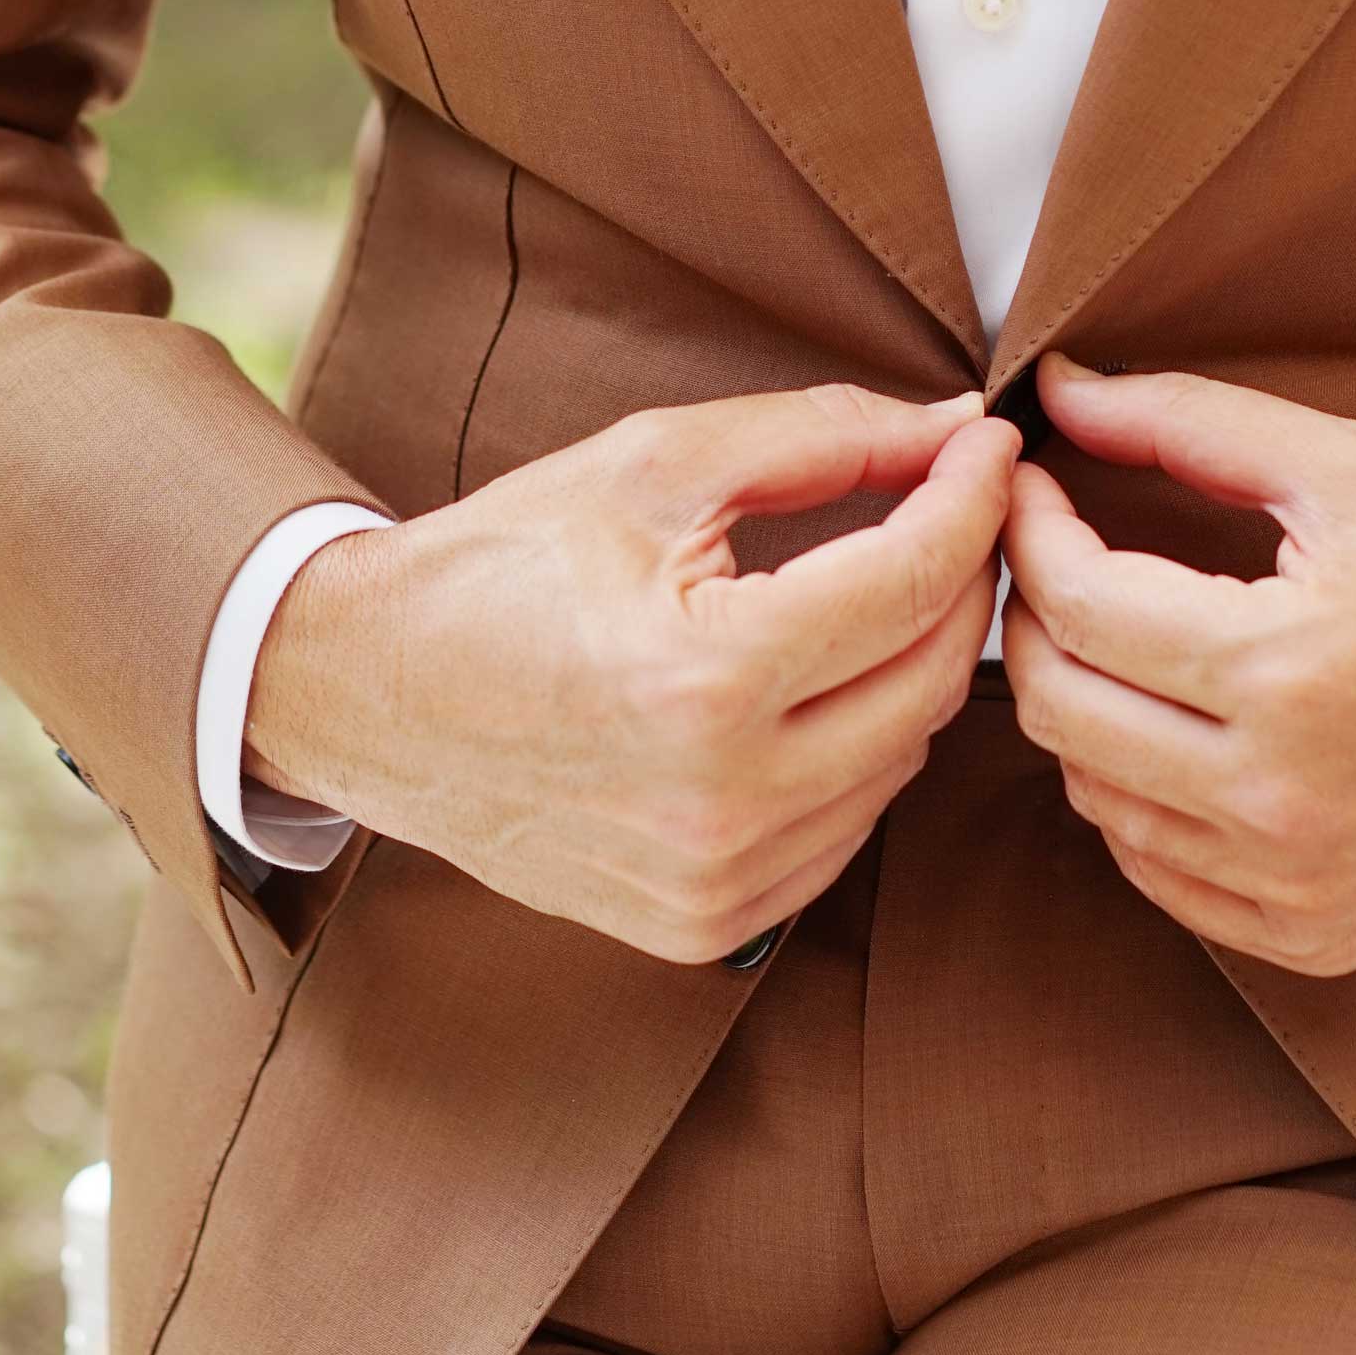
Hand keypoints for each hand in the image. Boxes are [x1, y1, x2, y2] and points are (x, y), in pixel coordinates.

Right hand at [248, 385, 1018, 962]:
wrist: (367, 693)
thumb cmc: (505, 562)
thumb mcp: (655, 465)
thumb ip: (821, 437)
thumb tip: (953, 427)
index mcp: (708, 680)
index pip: (914, 581)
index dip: (971, 497)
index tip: (988, 445)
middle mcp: (723, 802)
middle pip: (933, 677)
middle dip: (960, 577)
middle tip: (951, 503)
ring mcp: (717, 881)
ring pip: (905, 759)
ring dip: (913, 664)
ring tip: (883, 584)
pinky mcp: (705, 926)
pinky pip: (848, 829)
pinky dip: (860, 748)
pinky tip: (821, 683)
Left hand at [1001, 356, 1355, 977]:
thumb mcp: (1354, 470)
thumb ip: (1192, 422)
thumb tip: (1063, 391)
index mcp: (1286, 669)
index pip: (1076, 607)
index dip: (1030, 535)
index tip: (1035, 491)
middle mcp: (1279, 795)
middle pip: (1056, 711)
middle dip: (1030, 621)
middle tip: (1058, 562)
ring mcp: (1293, 882)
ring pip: (1094, 797)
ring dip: (1082, 709)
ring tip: (1121, 642)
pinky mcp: (1313, 936)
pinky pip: (1159, 874)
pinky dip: (1137, 800)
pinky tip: (1173, 735)